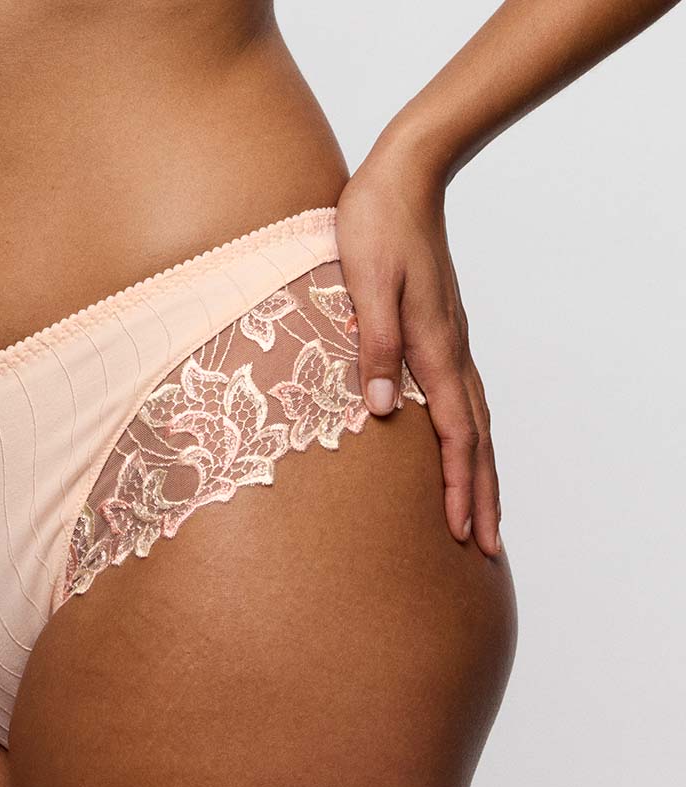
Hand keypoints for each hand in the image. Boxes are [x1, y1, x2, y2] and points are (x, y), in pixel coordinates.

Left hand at [335, 134, 501, 556]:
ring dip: (479, 472)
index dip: (458, 487)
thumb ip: (374, 346)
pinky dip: (469, 437)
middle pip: (476, 439)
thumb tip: (381, 411)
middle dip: (481, 496)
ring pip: (475, 422)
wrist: (405, 173)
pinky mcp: (441, 333)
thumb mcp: (364, 284)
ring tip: (482, 514)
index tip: (461, 533)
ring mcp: (450, 342)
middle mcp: (450, 351)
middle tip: (486, 549)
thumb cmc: (375, 224)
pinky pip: (463, 400)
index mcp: (434, 346)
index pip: (454, 434)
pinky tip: (461, 449)